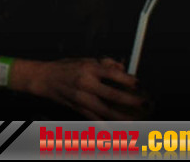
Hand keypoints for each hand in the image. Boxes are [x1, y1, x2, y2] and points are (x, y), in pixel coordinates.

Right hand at [23, 57, 149, 120]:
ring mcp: (81, 99)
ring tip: (137, 120)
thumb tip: (122, 69)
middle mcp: (85, 84)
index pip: (112, 74)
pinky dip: (107, 126)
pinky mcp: (78, 109)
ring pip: (106, 112)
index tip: (139, 84)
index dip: (128, 81)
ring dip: (123, 118)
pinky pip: (96, 120)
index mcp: (88, 69)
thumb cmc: (66, 67)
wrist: (45, 79)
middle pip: (112, 95)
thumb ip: (105, 63)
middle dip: (131, 101)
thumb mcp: (85, 59)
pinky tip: (118, 130)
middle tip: (145, 104)